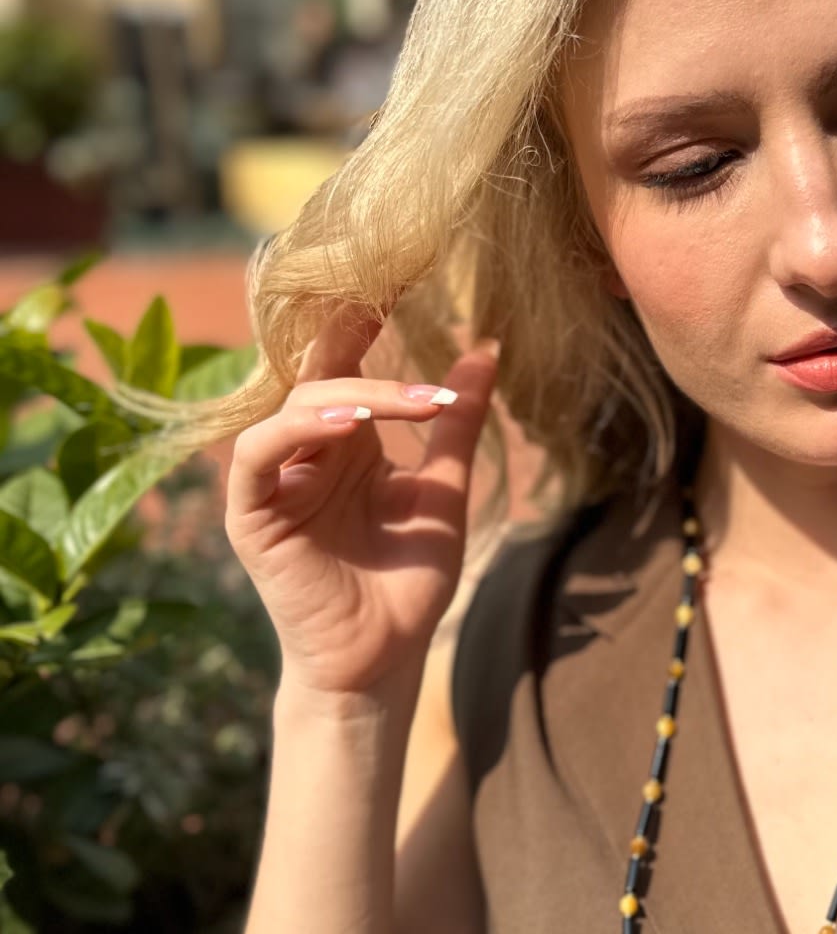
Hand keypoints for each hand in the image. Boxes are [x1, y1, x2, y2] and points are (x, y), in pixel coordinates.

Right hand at [224, 306, 499, 703]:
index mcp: (346, 438)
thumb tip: (487, 347)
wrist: (386, 656)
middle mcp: (305, 449)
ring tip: (408, 401)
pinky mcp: (251, 513)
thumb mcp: (444, 491)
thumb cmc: (410, 578)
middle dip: (359, 342)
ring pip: (293, 408)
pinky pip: (259, 456)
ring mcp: (275, 479)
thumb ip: (457, 424)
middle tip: (407, 312)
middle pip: (318, 374)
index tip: (406, 276)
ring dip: (348, 393)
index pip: (347, 362)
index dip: (367, 320)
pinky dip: (299, 429)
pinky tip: (350, 423)